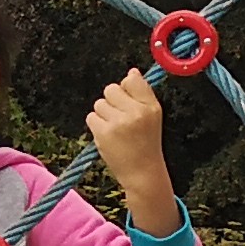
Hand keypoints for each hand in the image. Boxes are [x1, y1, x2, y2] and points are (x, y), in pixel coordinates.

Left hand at [85, 71, 178, 224]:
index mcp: (151, 106)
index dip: (125, 87)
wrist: (142, 173)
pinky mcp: (104, 132)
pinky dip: (96, 125)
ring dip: (103, 114)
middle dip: (112, 101)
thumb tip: (131, 72)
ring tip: (115, 129)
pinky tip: (107, 135)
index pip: (132, 79)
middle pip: (111, 88)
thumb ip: (142, 94)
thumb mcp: (153, 117)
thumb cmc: (146, 143)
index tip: (128, 100)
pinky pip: (91, 117)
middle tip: (120, 117)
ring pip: (99, 103)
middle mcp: (136, 112)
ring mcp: (119, 122)